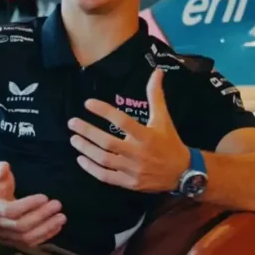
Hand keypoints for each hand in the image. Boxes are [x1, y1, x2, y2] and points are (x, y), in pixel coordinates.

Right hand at [0, 161, 66, 246]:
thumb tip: (4, 166)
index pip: (10, 211)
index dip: (28, 205)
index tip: (45, 197)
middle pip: (20, 226)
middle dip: (41, 216)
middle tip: (58, 205)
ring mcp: (6, 236)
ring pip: (27, 238)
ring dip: (46, 228)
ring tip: (62, 217)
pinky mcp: (14, 242)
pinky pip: (31, 243)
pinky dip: (45, 236)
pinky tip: (57, 226)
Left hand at [67, 69, 189, 192]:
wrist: (182, 173)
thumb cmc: (170, 142)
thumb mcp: (163, 118)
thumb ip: (156, 95)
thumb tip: (157, 71)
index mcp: (147, 135)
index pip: (122, 121)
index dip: (104, 111)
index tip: (88, 103)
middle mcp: (138, 153)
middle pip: (108, 142)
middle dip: (88, 132)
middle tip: (72, 123)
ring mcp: (133, 170)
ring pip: (104, 160)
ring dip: (86, 149)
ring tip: (74, 139)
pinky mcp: (129, 183)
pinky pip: (106, 177)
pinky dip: (91, 169)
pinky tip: (81, 159)